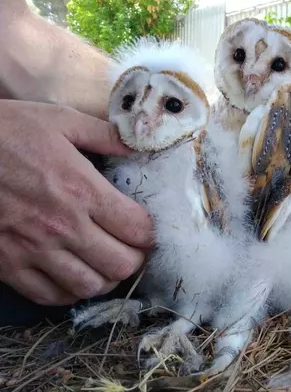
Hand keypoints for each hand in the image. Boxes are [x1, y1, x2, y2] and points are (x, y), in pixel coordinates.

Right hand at [0, 100, 153, 305]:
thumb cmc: (6, 132)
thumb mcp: (60, 121)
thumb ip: (106, 135)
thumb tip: (138, 146)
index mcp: (82, 190)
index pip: (138, 229)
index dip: (150, 233)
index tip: (146, 229)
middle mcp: (63, 226)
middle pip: (121, 264)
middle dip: (135, 258)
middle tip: (131, 249)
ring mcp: (34, 250)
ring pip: (89, 286)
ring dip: (105, 278)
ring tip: (105, 264)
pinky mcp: (8, 265)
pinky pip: (49, 296)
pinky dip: (69, 292)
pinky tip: (73, 275)